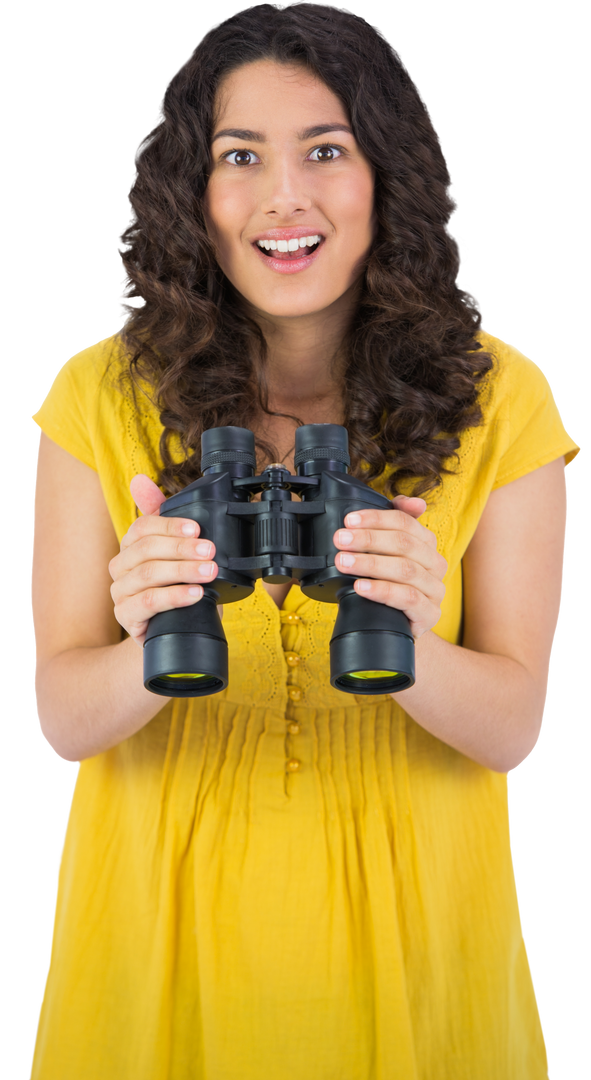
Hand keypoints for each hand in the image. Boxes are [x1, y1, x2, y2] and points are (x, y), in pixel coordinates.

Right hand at [108, 474, 220, 647]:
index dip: (170, 525)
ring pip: (147, 575)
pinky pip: (147, 603)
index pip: (143, 527)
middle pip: (146, 550)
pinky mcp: (126, 617)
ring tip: (209, 572)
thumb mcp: (176, 552)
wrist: (173, 629)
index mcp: (131, 545)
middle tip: (211, 552)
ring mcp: (120, 593)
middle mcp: (121, 567)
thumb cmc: (175, 586)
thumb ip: (165, 517)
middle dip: (182, 549)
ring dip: (182, 572)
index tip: (198, 529)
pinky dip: (174, 597)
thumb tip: (139, 480)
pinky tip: (194, 594)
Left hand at [332, 495, 446, 640]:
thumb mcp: (388, 555)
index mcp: (427, 544)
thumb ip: (394, 526)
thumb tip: (414, 501)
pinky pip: (408, 598)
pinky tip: (361, 587)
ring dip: (370, 564)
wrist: (398, 627)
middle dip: (368, 539)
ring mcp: (435, 590)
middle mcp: (435, 564)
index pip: (406, 522)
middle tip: (340, 540)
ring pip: (405, 570)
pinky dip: (382, 590)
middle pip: (405, 544)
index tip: (349, 520)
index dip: (377, 519)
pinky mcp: (429, 614)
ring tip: (344, 562)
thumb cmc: (390, 586)